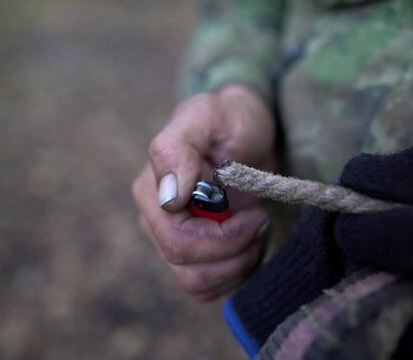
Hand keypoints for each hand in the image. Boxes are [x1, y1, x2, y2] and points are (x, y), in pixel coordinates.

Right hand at [132, 85, 275, 300]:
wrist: (246, 131)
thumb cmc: (228, 119)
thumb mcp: (207, 116)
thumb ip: (177, 149)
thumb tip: (169, 197)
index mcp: (152, 192)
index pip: (177, 243)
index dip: (223, 238)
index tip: (254, 211)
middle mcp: (155, 221)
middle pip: (189, 270)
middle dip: (235, 250)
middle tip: (260, 219)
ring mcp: (172, 241)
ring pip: (198, 284)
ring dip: (238, 264)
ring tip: (256, 227)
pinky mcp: (193, 255)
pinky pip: (209, 287)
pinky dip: (237, 272)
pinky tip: (250, 241)